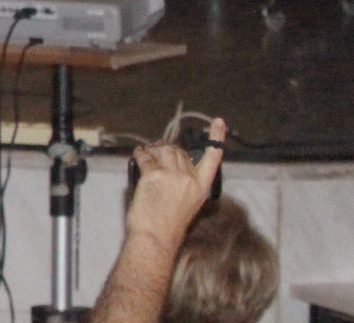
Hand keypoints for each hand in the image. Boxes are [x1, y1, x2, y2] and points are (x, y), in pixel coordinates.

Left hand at [127, 117, 225, 247]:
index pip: (213, 158)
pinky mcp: (153, 175)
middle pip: (179, 151)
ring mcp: (171, 175)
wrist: (157, 236)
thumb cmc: (170, 224)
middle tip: (157, 153)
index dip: (216, 138)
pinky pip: (145, 156)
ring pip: (163, 150)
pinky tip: (138, 155)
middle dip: (167, 149)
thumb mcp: (188, 203)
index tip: (219, 122)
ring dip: (153, 150)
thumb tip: (172, 165)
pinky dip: (140, 154)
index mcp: (202, 187)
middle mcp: (189, 178)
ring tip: (147, 154)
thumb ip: (185, 183)